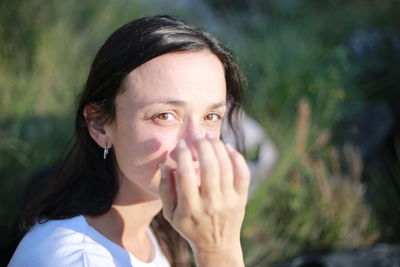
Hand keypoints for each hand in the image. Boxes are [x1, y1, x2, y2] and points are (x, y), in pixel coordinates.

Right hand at [159, 134, 249, 265]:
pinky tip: (227, 147)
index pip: (186, 175)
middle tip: (196, 135)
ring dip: (217, 147)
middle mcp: (211, 204)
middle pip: (209, 167)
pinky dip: (236, 157)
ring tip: (209, 136)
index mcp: (190, 209)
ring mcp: (229, 201)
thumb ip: (165, 189)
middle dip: (202, 146)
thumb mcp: (170, 214)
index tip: (181, 144)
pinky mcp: (241, 199)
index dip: (183, 155)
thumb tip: (165, 164)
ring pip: (226, 167)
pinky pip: (243, 174)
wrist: (217, 246)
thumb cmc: (190, 227)